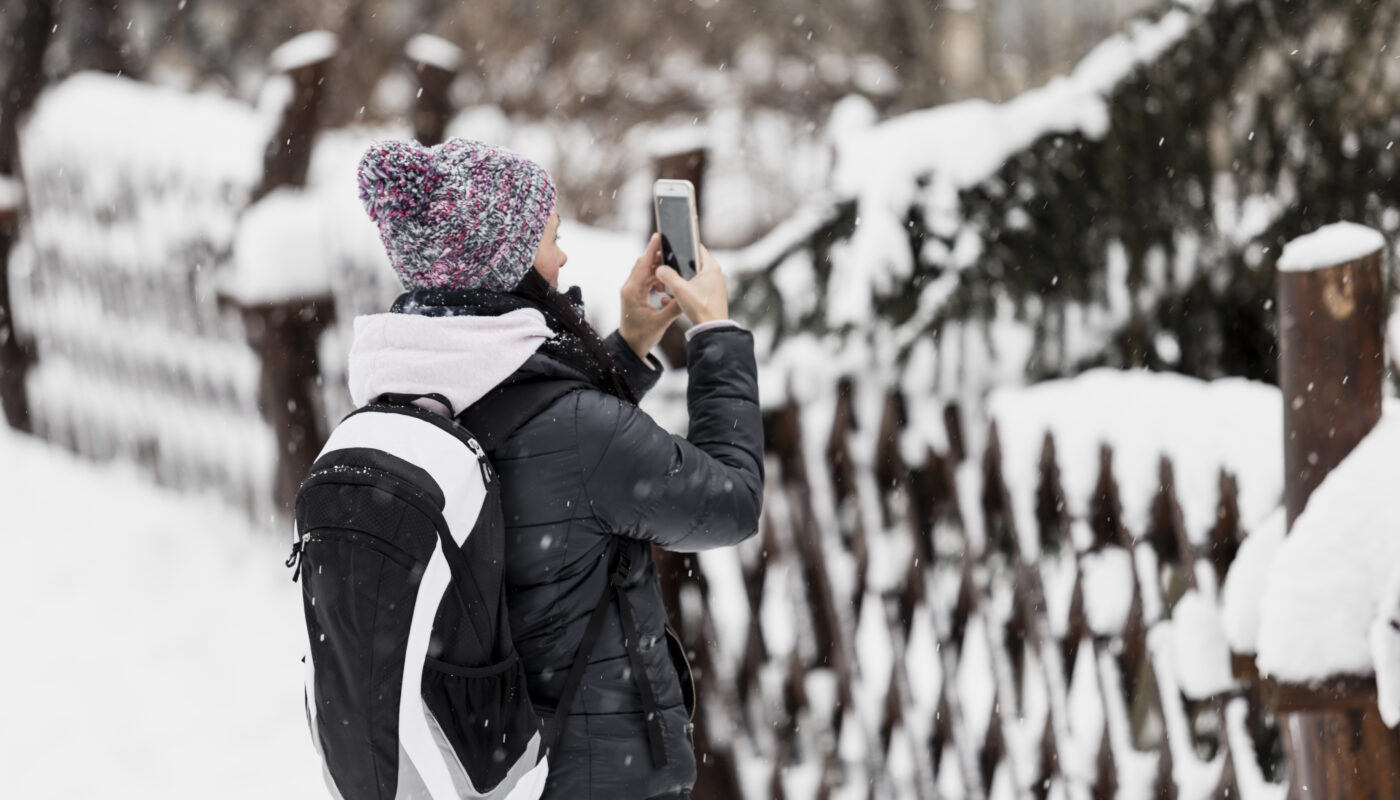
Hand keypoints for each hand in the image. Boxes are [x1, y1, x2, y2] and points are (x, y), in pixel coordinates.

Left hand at [618, 233, 683, 359]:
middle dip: (656, 256)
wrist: (630, 346)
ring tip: (671, 267)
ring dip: (657, 268)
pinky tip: (665, 281)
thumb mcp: (662, 322)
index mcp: (632, 291)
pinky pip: (645, 279)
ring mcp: (631, 291)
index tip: (658, 236)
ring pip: (644, 271)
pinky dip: (655, 277)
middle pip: (643, 264)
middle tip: (672, 250)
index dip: (651, 250)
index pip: (642, 265)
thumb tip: (688, 294)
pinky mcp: (634, 294)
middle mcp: (629, 288)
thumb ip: (675, 307)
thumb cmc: (642, 336)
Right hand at [655, 243, 728, 324]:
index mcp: (712, 267)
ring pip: (693, 278)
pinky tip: (675, 299)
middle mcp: (716, 274)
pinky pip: (697, 288)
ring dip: (680, 282)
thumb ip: (667, 276)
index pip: (696, 248)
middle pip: (692, 264)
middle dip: (677, 269)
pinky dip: (686, 291)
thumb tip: (660, 269)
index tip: (671, 251)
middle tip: (665, 274)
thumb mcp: (679, 289)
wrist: (711, 329)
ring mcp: (715, 286)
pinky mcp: (713, 296)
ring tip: (668, 289)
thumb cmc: (700, 308)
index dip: (682, 247)